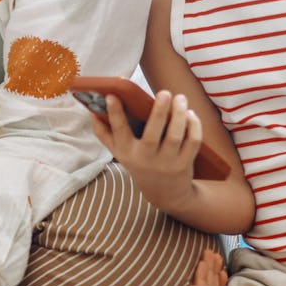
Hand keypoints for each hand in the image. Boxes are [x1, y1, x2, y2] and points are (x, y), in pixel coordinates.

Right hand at [91, 90, 203, 209]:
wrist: (164, 193)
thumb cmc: (139, 164)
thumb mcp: (119, 153)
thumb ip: (104, 133)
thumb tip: (91, 112)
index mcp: (126, 152)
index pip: (119, 130)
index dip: (114, 113)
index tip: (111, 96)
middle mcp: (146, 158)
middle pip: (153, 133)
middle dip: (159, 111)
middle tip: (165, 93)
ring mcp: (166, 162)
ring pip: (176, 135)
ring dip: (180, 114)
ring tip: (180, 98)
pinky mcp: (185, 163)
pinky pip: (192, 141)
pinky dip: (194, 126)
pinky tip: (190, 114)